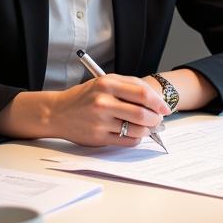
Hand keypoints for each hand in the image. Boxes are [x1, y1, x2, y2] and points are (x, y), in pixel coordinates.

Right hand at [49, 75, 168, 146]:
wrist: (57, 112)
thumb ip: (130, 86)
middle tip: (159, 120)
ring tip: (147, 127)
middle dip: (156, 119)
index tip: (165, 108)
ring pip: (136, 130)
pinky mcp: (98, 137)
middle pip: (142, 114)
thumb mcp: (105, 81)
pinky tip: (134, 133)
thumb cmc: (85, 96)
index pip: (142, 94)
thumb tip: (156, 100)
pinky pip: (126, 141)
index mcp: (107, 84)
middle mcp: (103, 102)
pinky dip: (136, 139)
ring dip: (148, 130)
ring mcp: (100, 121)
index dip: (158, 102)